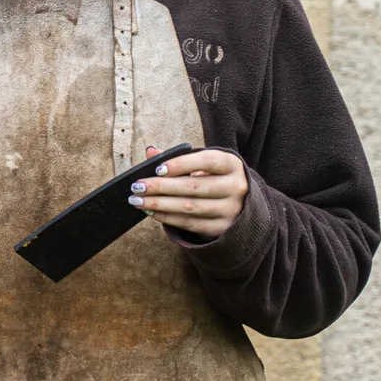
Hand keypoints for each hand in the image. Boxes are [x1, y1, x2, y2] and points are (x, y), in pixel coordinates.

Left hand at [129, 146, 247, 238]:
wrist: (244, 205)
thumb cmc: (216, 177)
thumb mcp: (205, 164)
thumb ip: (179, 158)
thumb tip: (151, 152)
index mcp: (232, 164)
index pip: (207, 161)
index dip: (181, 164)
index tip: (157, 169)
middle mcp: (236, 187)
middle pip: (194, 187)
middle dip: (161, 187)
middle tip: (137, 186)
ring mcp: (231, 210)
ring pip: (189, 207)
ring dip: (159, 204)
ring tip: (138, 201)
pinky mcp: (222, 228)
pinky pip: (190, 223)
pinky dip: (167, 218)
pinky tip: (151, 212)